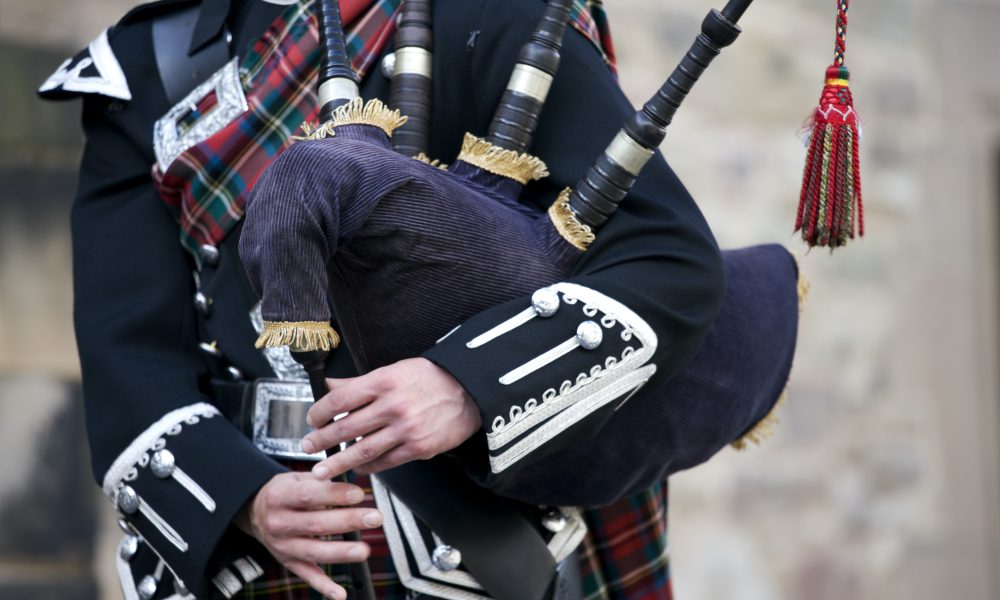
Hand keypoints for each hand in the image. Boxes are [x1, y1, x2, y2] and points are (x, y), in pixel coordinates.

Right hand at [236, 472, 381, 599]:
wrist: (255, 512)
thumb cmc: (283, 493)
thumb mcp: (296, 478)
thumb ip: (321, 482)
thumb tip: (350, 488)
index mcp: (280, 497)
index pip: (309, 496)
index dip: (334, 495)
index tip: (358, 494)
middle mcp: (279, 523)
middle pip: (315, 524)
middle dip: (347, 521)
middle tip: (374, 518)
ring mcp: (283, 546)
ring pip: (313, 552)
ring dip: (340, 553)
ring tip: (364, 550)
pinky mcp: (288, 562)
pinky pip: (307, 576)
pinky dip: (324, 587)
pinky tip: (340, 593)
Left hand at [302, 357, 481, 478]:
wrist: (470, 392)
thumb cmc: (432, 379)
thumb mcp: (395, 370)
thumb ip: (360, 382)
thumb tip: (330, 386)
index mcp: (383, 382)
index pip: (339, 399)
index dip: (319, 412)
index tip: (312, 419)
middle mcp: (393, 406)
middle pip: (345, 428)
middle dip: (321, 441)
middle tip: (307, 448)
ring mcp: (406, 429)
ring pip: (362, 451)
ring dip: (338, 462)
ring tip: (322, 470)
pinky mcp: (418, 447)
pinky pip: (385, 462)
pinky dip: (369, 467)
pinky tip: (358, 468)